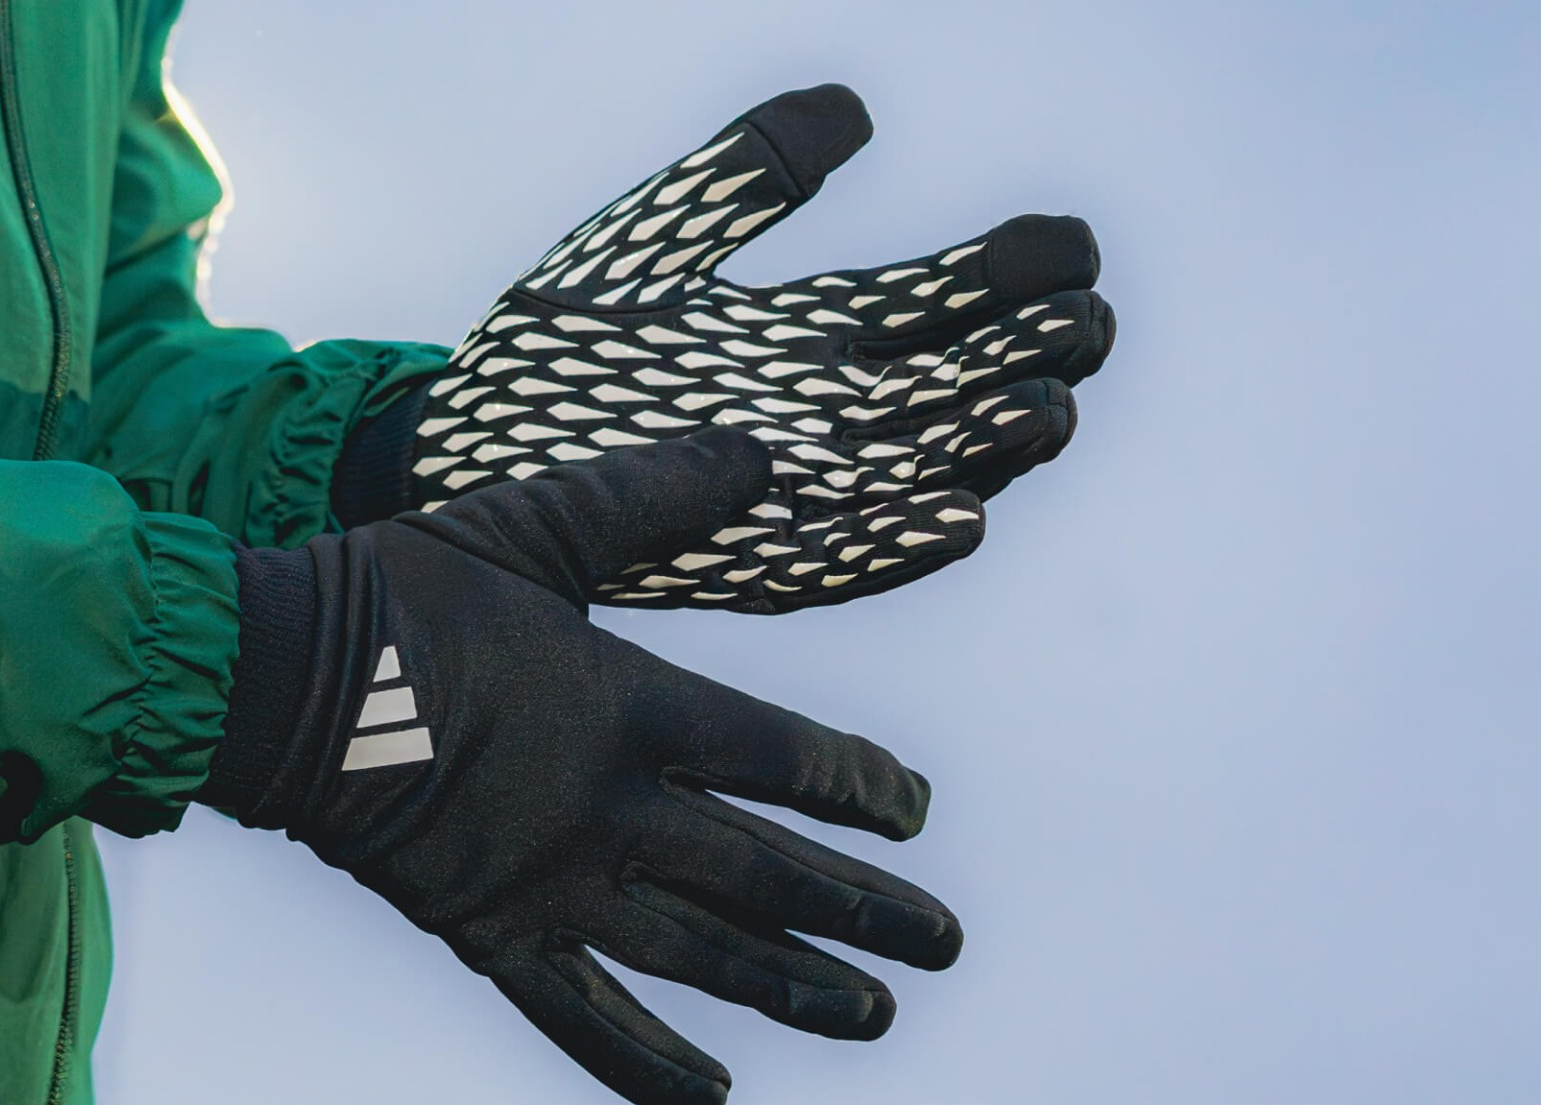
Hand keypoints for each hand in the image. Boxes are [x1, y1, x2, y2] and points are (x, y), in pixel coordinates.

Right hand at [203, 430, 960, 1104]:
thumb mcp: (532, 527)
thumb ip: (651, 496)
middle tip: (942, 944)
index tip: (914, 811)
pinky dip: (646, 1065)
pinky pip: (582, 1020)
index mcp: (631, 707)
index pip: (784, 758)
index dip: (861, 787)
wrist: (276, 684)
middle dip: (864, 909)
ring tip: (873, 1014)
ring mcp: (555, 883)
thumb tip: (759, 447)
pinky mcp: (490, 934)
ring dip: (793, 986)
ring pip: (701, 955)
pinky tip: (711, 1101)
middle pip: (768, 873)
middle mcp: (611, 810)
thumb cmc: (401, 594)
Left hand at [409, 84, 1113, 611]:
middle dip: (1023, 358)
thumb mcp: (648, 242)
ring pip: (913, 472)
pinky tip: (960, 518)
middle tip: (1084, 322)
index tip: (1070, 245)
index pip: (930, 301)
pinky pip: (834, 561)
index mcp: (801, 335)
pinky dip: (897, 545)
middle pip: (946, 388)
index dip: (1004, 274)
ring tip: (1048, 406)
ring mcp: (782, 492)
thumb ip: (742, 176)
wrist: (455, 449)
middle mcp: (811, 417)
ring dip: (984, 447)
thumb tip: (854, 107)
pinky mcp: (735, 560)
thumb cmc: (550, 352)